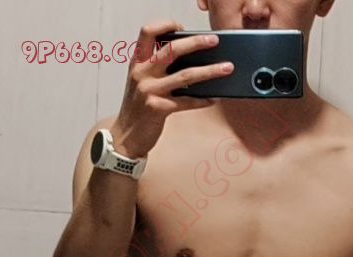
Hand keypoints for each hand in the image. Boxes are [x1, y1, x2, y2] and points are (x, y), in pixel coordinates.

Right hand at [111, 20, 234, 157]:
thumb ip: (156, 68)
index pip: (148, 32)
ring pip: (185, 76)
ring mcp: (149, 91)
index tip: (182, 27)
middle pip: (171, 49)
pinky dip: (203, 100)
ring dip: (210, 71)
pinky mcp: (158, 109)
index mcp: (137, 62)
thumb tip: (190, 58)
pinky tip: (215, 98)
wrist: (125, 135)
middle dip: (196, 43)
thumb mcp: (141, 81)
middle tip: (214, 41)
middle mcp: (141, 73)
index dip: (165, 25)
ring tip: (226, 68)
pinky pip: (187, 102)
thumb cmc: (138, 107)